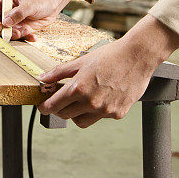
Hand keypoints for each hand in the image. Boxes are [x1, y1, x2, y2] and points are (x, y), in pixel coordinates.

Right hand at [0, 0, 77, 40]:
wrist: (53, 4)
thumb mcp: (30, 4)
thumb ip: (18, 13)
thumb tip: (5, 22)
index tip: (0, 26)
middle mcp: (4, 10)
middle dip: (3, 31)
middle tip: (16, 32)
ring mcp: (10, 20)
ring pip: (3, 33)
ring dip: (14, 36)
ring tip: (26, 32)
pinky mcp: (18, 28)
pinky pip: (15, 37)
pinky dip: (23, 39)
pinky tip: (33, 36)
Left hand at [38, 14, 178, 127]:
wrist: (136, 56)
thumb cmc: (109, 56)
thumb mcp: (81, 61)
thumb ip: (59, 72)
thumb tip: (42, 78)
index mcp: (79, 88)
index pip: (54, 106)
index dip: (45, 107)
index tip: (43, 106)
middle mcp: (91, 102)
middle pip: (65, 115)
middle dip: (60, 108)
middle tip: (62, 100)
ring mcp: (105, 110)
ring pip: (82, 121)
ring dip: (77, 114)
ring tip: (82, 100)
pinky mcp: (117, 114)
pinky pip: (100, 118)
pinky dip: (97, 111)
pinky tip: (101, 97)